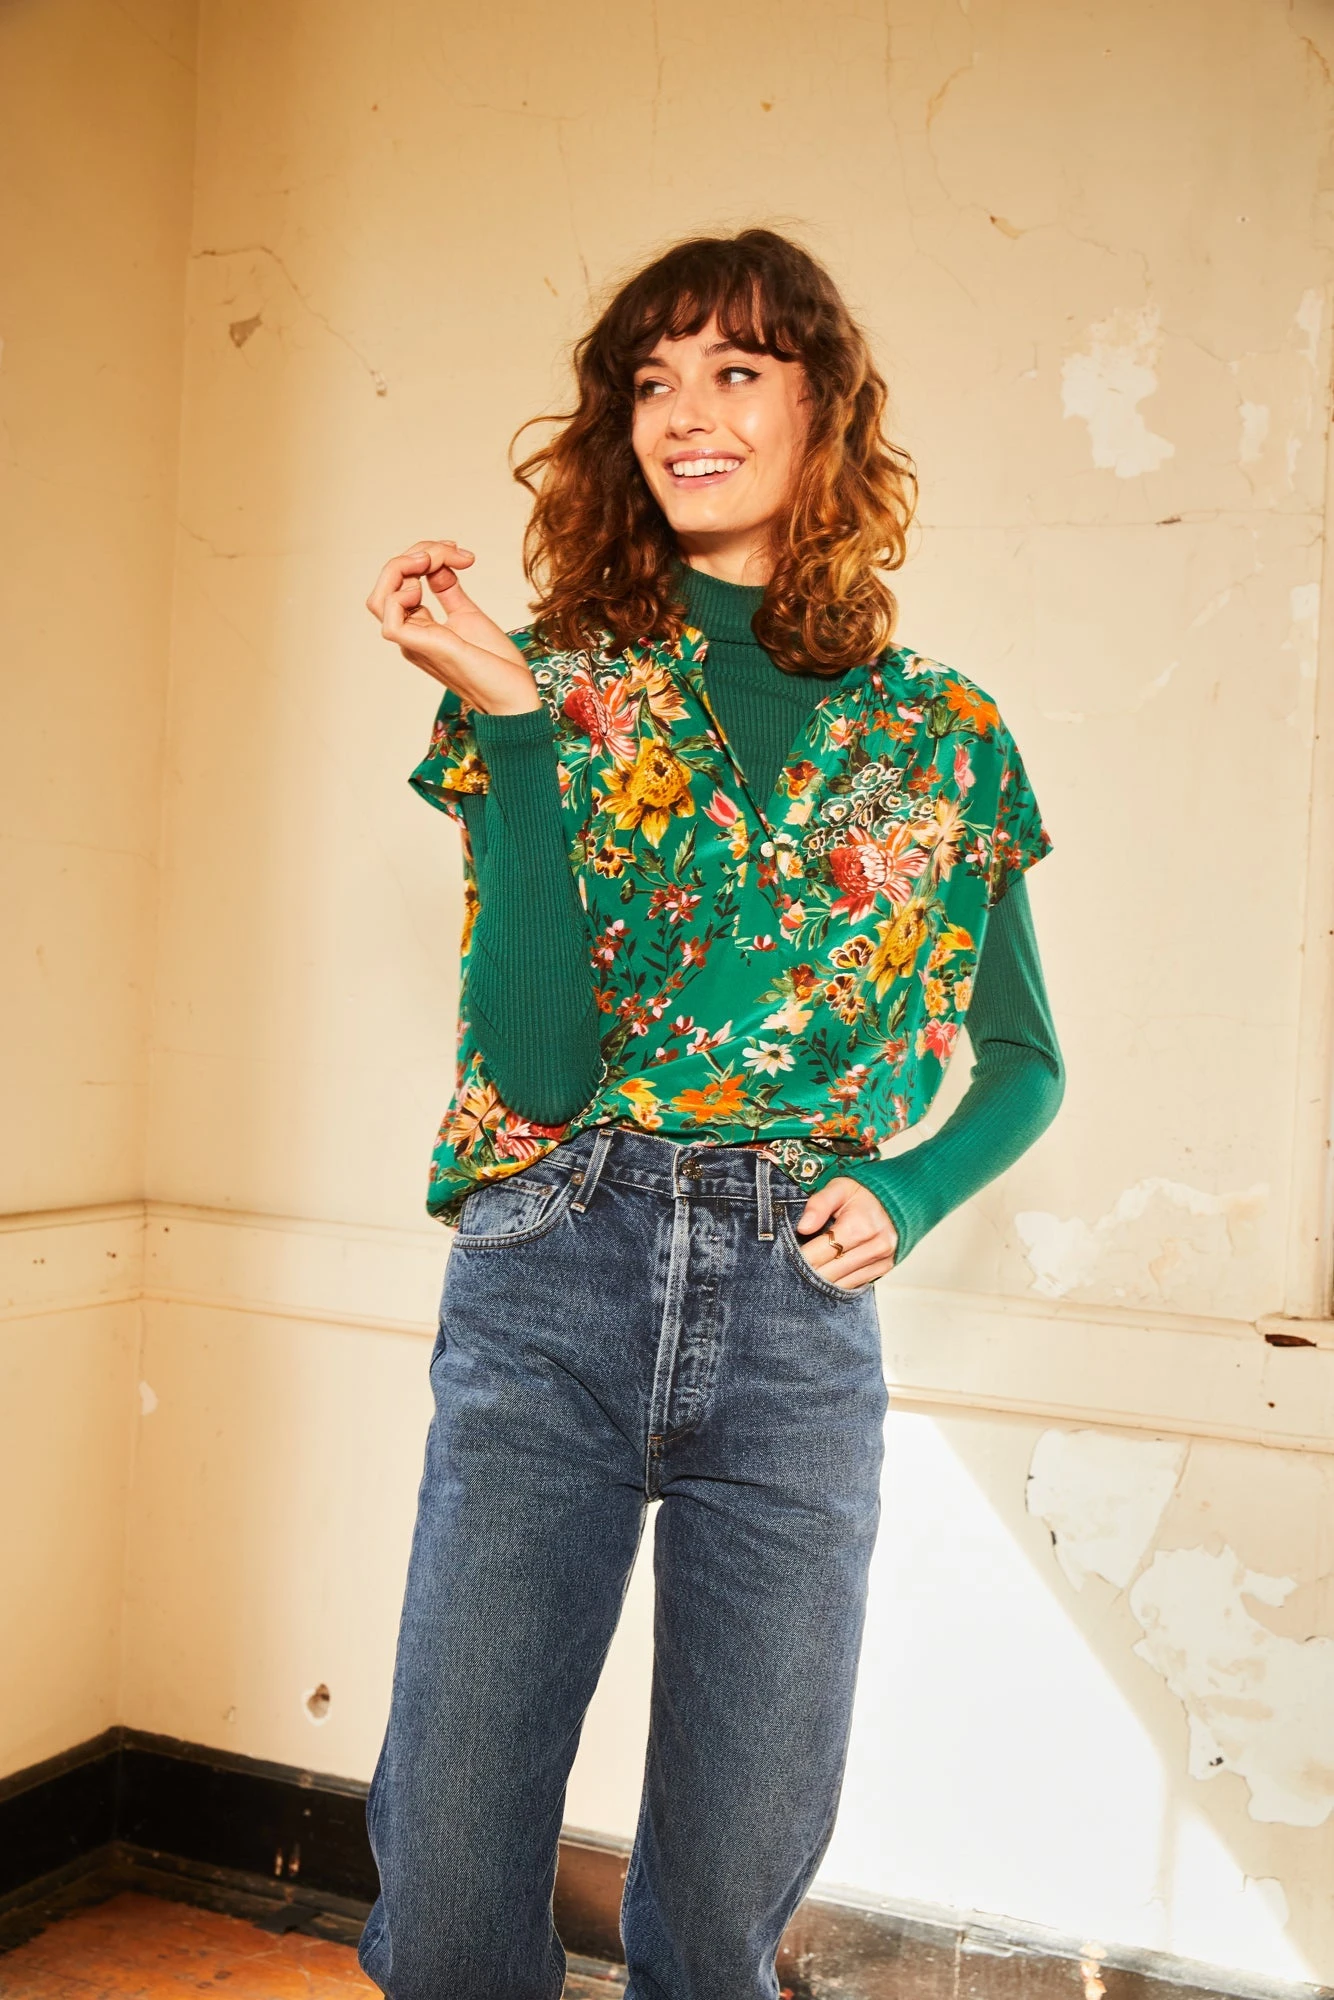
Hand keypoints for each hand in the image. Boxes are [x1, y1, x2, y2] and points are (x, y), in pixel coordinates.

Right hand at [365, 539, 540, 714]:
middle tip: (451, 549)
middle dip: (415, 553)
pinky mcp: (421, 648)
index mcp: (420, 627)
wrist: (514, 694)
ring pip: (379, 599)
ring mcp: (413, 642)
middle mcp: (411, 634)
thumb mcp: (469, 614)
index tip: (459, 552)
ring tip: (435, 559)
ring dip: (402, 566)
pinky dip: (401, 593)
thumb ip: (448, 590)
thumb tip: (438, 565)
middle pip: (386, 585)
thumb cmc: (496, 664)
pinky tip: (426, 585)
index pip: (400, 583)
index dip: (423, 555)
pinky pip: (390, 618)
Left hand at [795, 1177, 897, 1289]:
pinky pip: (854, 1285)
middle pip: (829, 1273)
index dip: (798, 1259)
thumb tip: (802, 1228)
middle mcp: (874, 1247)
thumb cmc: (862, 1192)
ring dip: (821, 1283)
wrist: (899, 1197)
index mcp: (859, 1226)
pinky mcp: (885, 1268)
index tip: (784, 1258)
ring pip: (841, 1284)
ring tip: (804, 1276)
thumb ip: (818, 1204)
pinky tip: (825, 1277)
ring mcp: (882, 1260)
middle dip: (806, 1274)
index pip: (819, 1254)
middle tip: (789, 1271)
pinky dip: (837, 1284)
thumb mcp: (839, 1187)